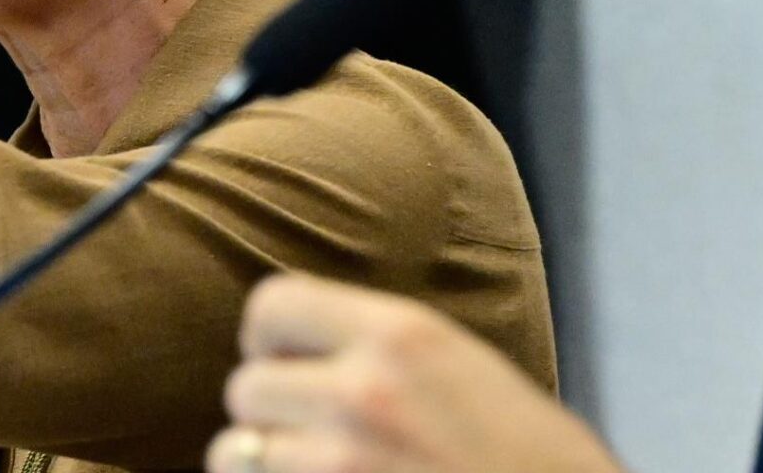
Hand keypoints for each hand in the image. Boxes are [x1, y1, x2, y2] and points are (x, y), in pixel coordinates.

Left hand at [208, 275, 622, 472]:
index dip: (270, 339)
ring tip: (323, 469)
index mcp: (400, 336)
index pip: (270, 306)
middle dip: (273, 413)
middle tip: (317, 432)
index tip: (287, 361)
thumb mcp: (460, 367)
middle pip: (246, 388)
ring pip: (234, 454)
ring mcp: (339, 465)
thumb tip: (284, 336)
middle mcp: (362, 394)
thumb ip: (376, 345)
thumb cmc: (528, 457)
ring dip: (268, 465)